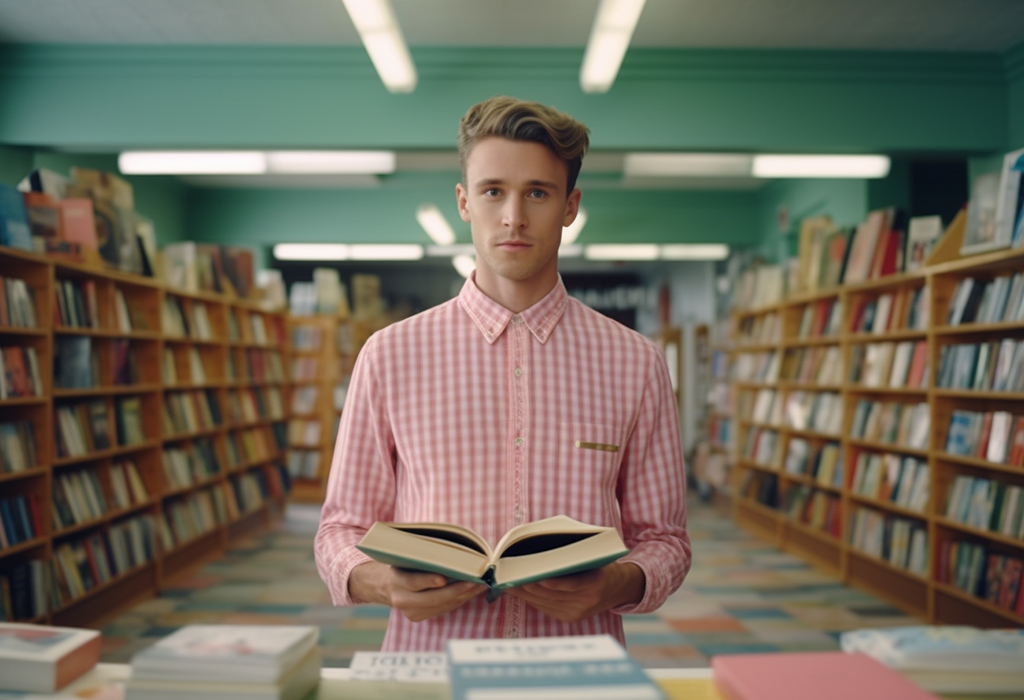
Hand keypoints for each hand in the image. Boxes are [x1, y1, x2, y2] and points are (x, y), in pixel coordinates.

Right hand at [349, 562, 486, 621]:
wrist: (380, 585)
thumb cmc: (398, 564)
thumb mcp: (403, 557)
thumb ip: (421, 558)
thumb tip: (450, 555)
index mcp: (395, 581)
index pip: (413, 581)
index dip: (428, 580)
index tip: (444, 578)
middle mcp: (401, 600)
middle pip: (433, 598)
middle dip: (457, 590)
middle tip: (477, 582)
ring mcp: (410, 612)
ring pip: (441, 606)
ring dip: (463, 596)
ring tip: (480, 586)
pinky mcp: (417, 618)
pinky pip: (441, 610)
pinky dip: (457, 601)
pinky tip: (470, 592)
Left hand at [506, 562, 644, 622]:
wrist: (620, 587)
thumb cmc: (602, 564)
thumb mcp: (594, 555)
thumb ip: (573, 555)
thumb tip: (541, 551)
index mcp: (595, 582)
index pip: (570, 583)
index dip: (550, 582)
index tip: (531, 576)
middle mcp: (587, 600)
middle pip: (552, 594)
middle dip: (529, 585)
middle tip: (510, 576)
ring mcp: (578, 612)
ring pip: (545, 602)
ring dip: (525, 593)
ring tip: (508, 583)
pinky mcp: (571, 618)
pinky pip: (546, 608)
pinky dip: (531, 599)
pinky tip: (519, 591)